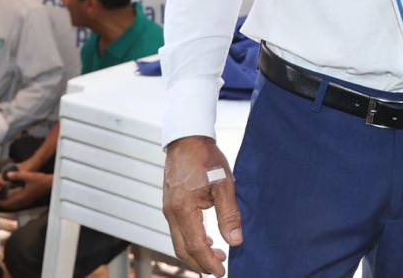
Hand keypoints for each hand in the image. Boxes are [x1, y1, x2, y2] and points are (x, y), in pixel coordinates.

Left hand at [0, 170, 52, 210]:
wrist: (51, 184)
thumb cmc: (41, 180)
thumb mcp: (29, 176)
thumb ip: (17, 176)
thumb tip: (7, 175)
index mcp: (22, 197)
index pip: (7, 202)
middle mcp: (24, 201)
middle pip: (10, 206)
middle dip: (2, 204)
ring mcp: (28, 201)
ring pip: (14, 206)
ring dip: (7, 204)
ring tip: (3, 200)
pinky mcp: (31, 200)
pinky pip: (19, 204)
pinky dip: (13, 203)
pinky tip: (13, 199)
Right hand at [162, 136, 239, 277]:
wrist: (187, 139)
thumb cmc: (206, 157)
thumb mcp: (224, 185)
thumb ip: (229, 215)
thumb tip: (235, 241)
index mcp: (183, 209)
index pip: (195, 246)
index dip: (208, 262)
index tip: (221, 271)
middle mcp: (171, 212)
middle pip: (183, 249)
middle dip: (200, 262)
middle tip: (219, 268)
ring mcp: (168, 209)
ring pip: (179, 241)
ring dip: (196, 252)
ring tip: (216, 254)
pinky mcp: (170, 204)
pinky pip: (178, 230)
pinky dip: (191, 240)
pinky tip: (206, 238)